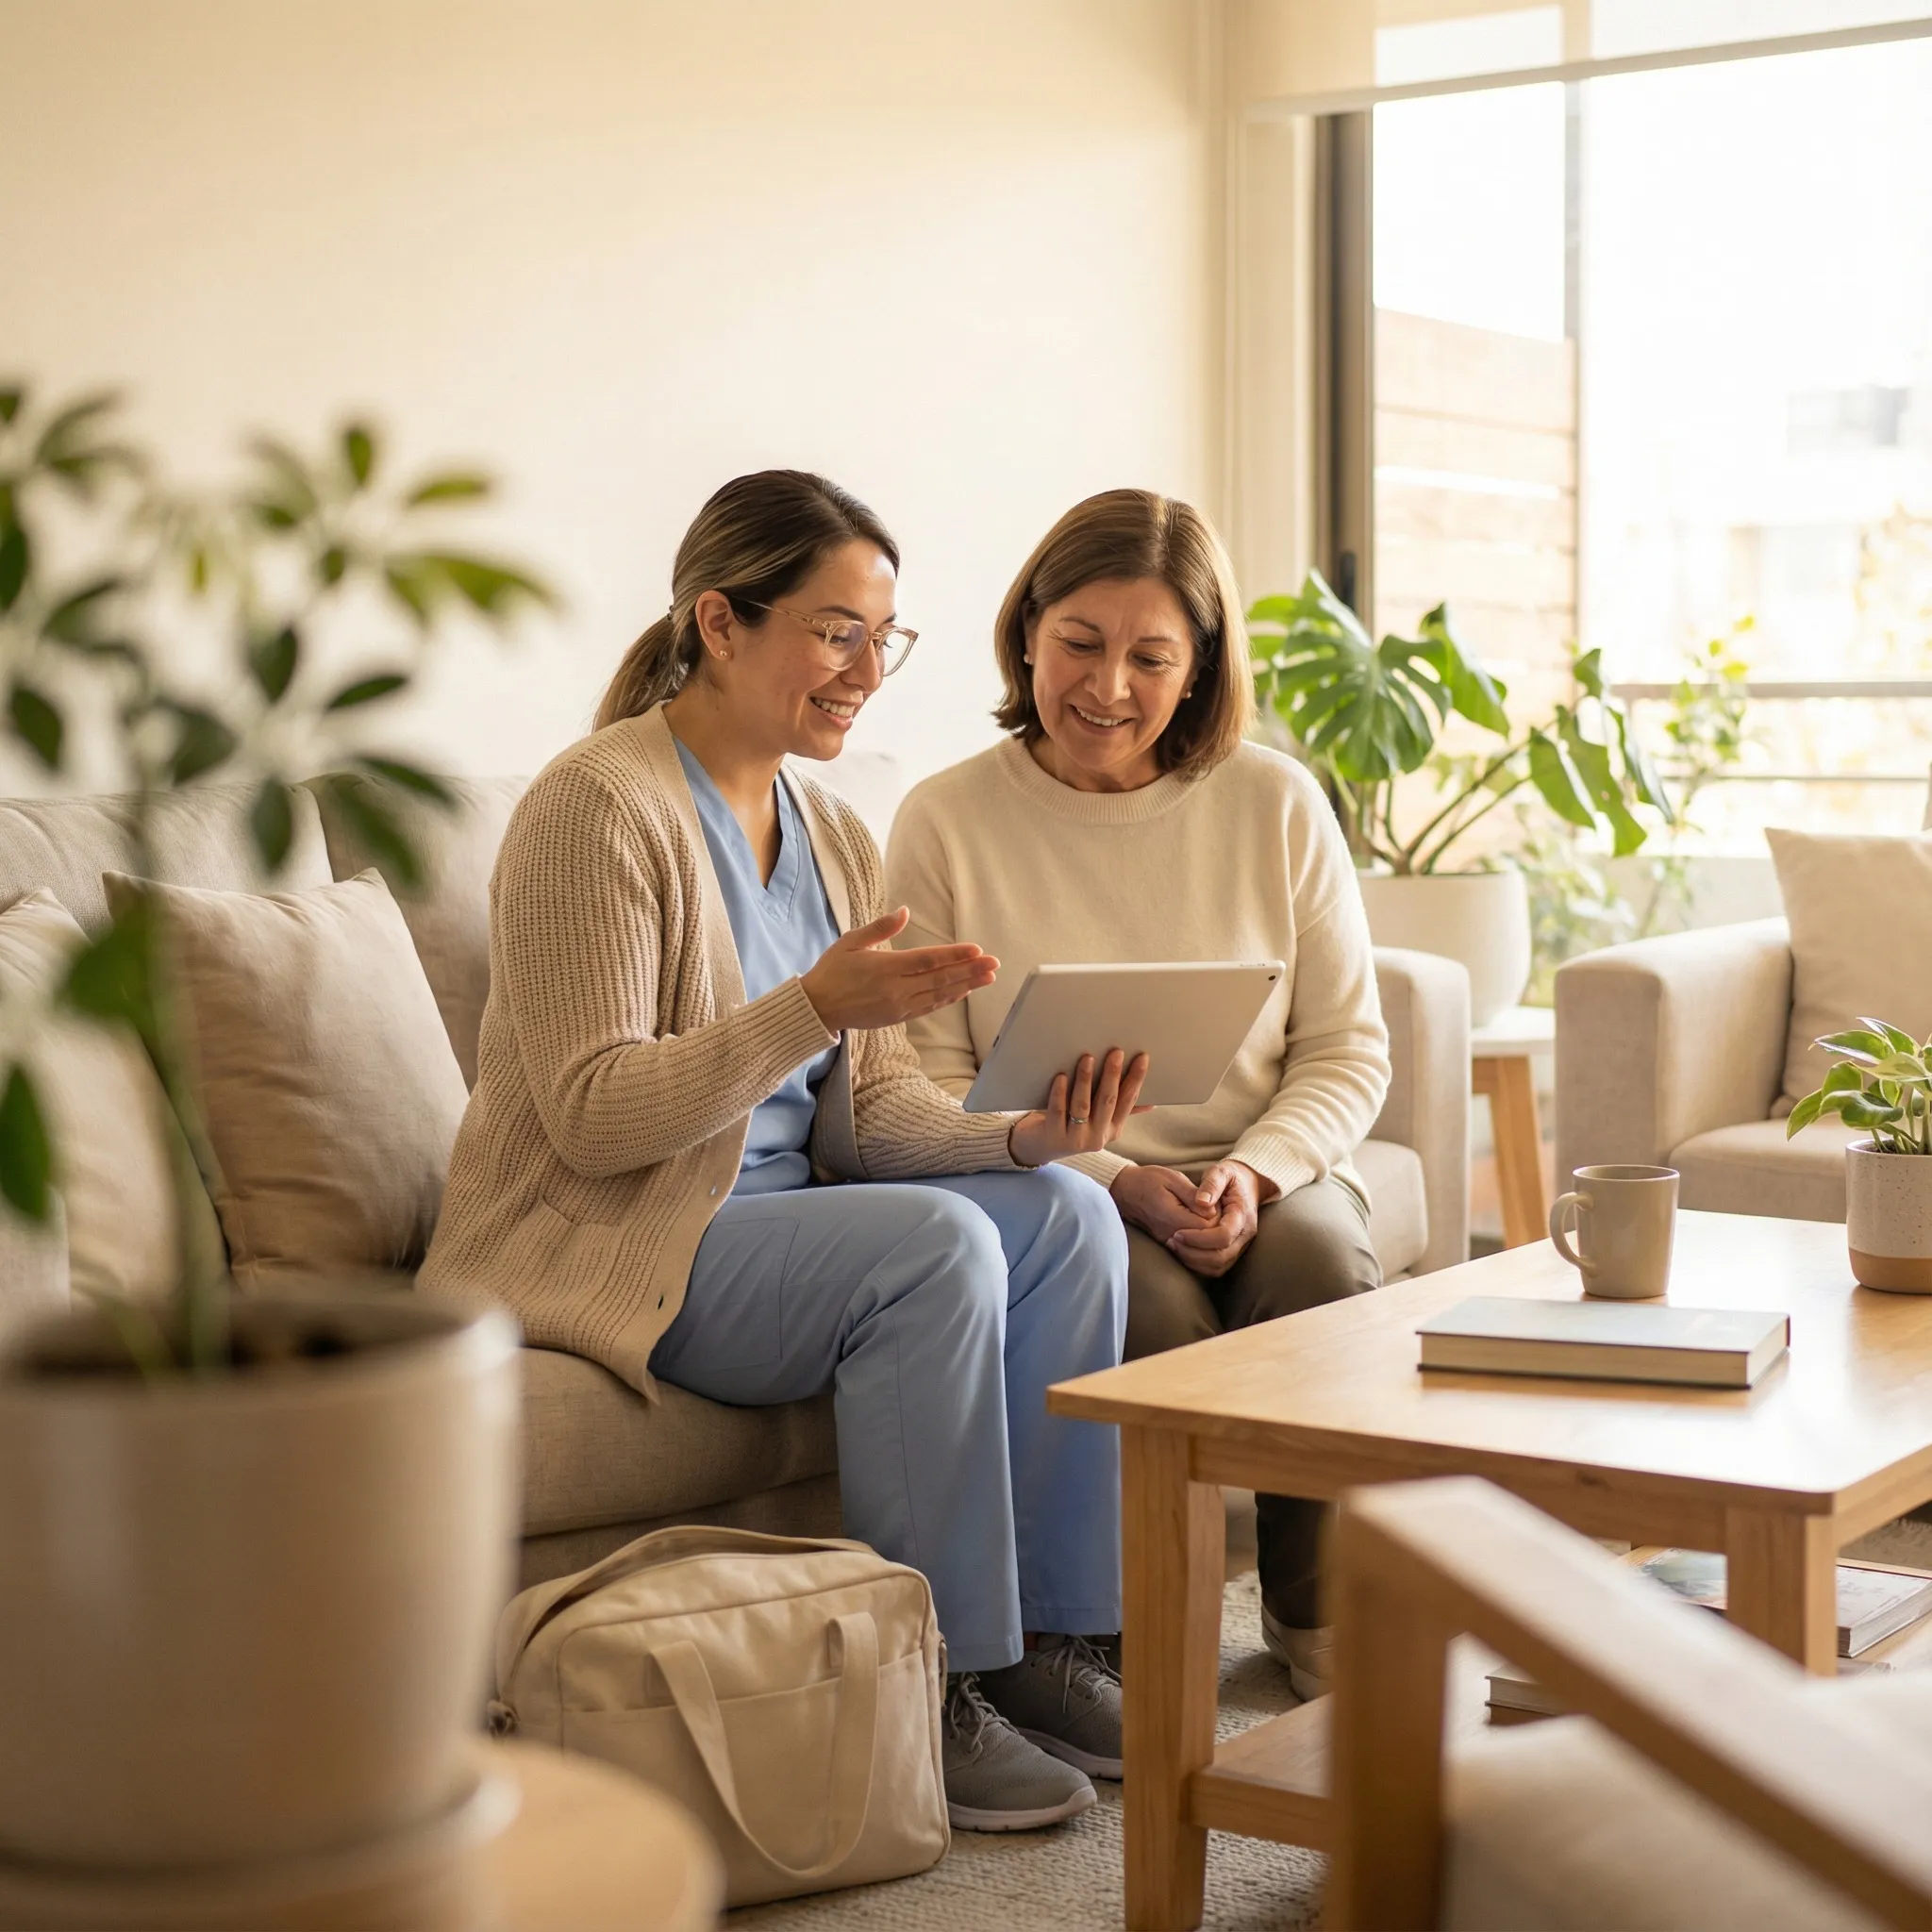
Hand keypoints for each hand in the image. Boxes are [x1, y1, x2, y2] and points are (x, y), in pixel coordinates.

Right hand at [800, 908, 997, 1032]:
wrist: (818, 1008)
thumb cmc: (832, 970)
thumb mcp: (850, 941)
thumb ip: (880, 927)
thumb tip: (904, 910)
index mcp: (885, 967)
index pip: (927, 960)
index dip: (954, 955)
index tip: (977, 950)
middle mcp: (896, 989)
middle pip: (940, 979)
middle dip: (970, 970)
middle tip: (994, 964)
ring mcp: (898, 1005)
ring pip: (939, 994)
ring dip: (966, 985)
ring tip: (988, 977)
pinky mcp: (898, 1017)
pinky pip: (929, 1007)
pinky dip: (949, 999)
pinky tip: (964, 991)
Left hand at [1008, 1049, 1150, 1167]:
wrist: (1039, 1147)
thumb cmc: (1070, 1125)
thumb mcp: (1098, 1120)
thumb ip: (1120, 1110)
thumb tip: (1150, 1103)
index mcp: (1112, 1130)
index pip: (1128, 1101)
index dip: (1136, 1079)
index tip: (1142, 1058)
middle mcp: (1097, 1137)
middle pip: (1107, 1102)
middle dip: (1113, 1076)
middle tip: (1116, 1053)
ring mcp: (1076, 1139)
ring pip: (1082, 1106)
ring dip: (1085, 1080)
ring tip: (1087, 1058)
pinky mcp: (1054, 1137)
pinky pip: (1058, 1112)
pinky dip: (1059, 1094)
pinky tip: (1060, 1076)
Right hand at [1109, 1163, 1214, 1243]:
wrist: (1124, 1190)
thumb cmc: (1148, 1181)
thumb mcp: (1173, 1179)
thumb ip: (1194, 1196)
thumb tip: (1212, 1210)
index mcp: (1173, 1217)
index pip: (1208, 1228)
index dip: (1217, 1216)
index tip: (1215, 1202)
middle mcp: (1170, 1235)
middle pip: (1205, 1241)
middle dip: (1215, 1227)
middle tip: (1213, 1208)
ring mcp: (1167, 1242)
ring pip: (1198, 1249)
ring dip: (1206, 1235)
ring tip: (1204, 1215)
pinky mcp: (1165, 1244)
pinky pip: (1188, 1249)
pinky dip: (1198, 1240)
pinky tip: (1198, 1225)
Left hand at [1164, 1159, 1275, 1278]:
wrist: (1249, 1185)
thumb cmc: (1231, 1177)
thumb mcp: (1221, 1171)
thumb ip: (1212, 1184)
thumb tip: (1201, 1202)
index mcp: (1243, 1215)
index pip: (1223, 1236)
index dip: (1198, 1238)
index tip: (1177, 1232)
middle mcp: (1245, 1235)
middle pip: (1221, 1257)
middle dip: (1193, 1253)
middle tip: (1171, 1241)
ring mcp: (1241, 1245)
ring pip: (1219, 1266)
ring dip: (1194, 1261)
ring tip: (1174, 1247)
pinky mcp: (1234, 1251)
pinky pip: (1217, 1268)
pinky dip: (1198, 1265)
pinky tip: (1182, 1252)